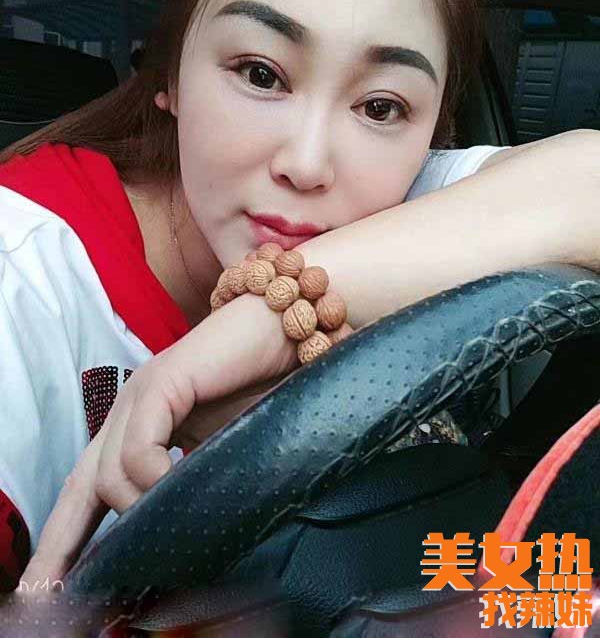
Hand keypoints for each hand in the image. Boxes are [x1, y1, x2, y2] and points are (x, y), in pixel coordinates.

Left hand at [19, 293, 297, 586]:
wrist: (288, 327)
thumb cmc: (263, 385)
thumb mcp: (222, 448)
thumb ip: (193, 482)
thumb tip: (174, 536)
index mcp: (141, 425)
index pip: (91, 487)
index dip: (69, 535)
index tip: (51, 583)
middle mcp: (130, 410)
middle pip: (80, 485)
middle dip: (62, 542)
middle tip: (50, 589)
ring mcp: (141, 395)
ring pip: (109, 477)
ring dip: (141, 509)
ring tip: (176, 521)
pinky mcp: (162, 382)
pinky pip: (139, 452)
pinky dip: (156, 480)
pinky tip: (179, 486)